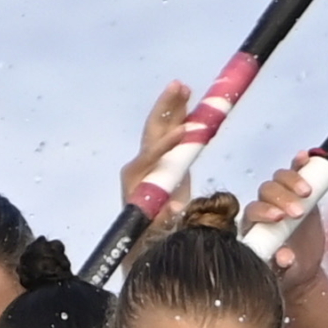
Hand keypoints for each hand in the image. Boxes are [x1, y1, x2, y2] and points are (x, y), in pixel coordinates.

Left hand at [121, 81, 194, 238]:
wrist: (142, 241)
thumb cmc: (150, 238)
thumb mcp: (159, 232)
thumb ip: (164, 220)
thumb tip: (172, 210)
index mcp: (138, 180)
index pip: (152, 155)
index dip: (169, 143)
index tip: (187, 130)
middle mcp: (140, 166)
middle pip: (153, 131)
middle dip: (166, 108)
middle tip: (179, 86)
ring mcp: (150, 162)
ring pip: (160, 128)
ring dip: (172, 106)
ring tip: (183, 86)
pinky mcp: (161, 162)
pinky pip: (170, 136)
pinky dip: (180, 118)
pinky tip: (189, 103)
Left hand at [243, 152, 327, 292]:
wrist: (300, 269)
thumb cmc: (285, 273)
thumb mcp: (283, 275)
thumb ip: (282, 268)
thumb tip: (285, 257)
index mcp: (253, 226)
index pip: (253, 210)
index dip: (264, 210)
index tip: (279, 218)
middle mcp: (264, 207)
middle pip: (267, 191)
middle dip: (282, 198)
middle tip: (298, 212)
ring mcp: (281, 197)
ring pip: (279, 179)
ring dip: (292, 182)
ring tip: (307, 193)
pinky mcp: (298, 191)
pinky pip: (295, 172)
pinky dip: (299, 164)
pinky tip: (305, 158)